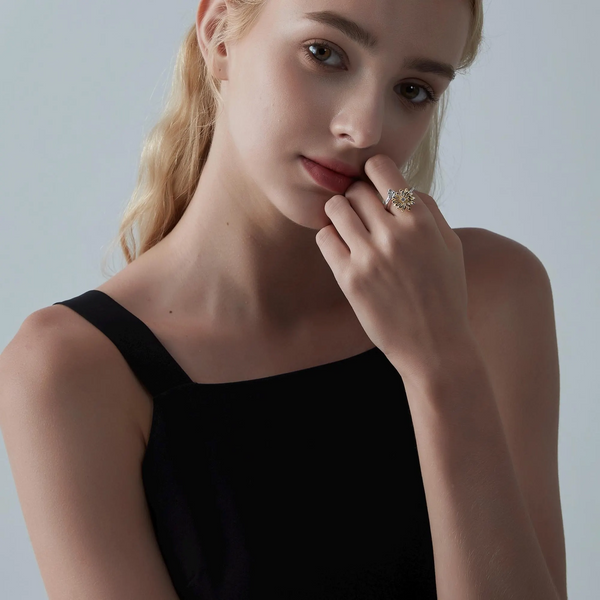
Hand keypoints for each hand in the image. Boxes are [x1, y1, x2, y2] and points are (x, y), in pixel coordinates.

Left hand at [315, 154, 471, 380]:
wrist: (434, 345)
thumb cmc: (445, 295)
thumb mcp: (451, 247)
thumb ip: (429, 210)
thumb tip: (403, 186)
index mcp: (422, 222)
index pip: (382, 169)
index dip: (374, 171)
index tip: (373, 184)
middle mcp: (395, 235)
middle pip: (356, 190)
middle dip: (357, 197)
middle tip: (362, 214)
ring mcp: (370, 257)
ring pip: (336, 209)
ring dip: (340, 215)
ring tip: (350, 229)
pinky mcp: (349, 279)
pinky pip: (325, 238)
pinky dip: (330, 238)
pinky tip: (343, 249)